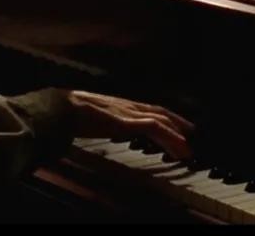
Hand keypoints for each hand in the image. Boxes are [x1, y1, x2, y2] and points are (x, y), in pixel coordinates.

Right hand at [67, 90, 193, 160]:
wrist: (63, 108)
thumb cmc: (71, 113)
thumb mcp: (92, 118)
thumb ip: (101, 122)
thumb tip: (101, 128)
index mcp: (120, 105)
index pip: (148, 109)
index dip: (164, 117)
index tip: (174, 125)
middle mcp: (128, 106)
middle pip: (160, 112)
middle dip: (177, 123)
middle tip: (190, 134)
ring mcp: (129, 112)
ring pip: (161, 121)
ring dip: (177, 135)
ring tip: (186, 148)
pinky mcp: (128, 121)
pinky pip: (155, 127)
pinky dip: (169, 135)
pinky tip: (177, 144)